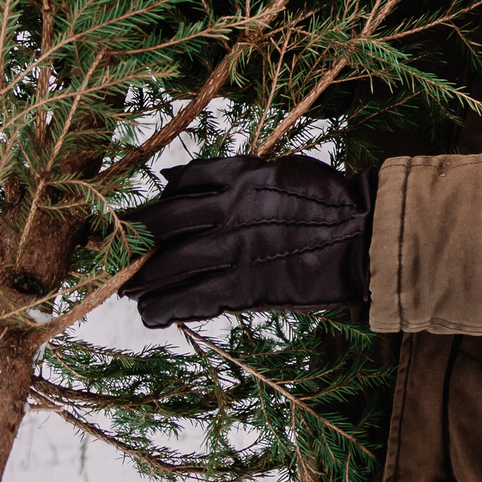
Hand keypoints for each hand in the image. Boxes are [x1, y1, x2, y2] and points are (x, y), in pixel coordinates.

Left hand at [120, 153, 375, 327]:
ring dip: (142, 283)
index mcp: (235, 180)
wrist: (362, 234)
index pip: (175, 192)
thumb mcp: (273, 167)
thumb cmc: (325, 197)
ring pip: (169, 268)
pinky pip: (193, 300)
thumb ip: (222, 171)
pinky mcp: (244, 287)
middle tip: (119, 260)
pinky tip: (152, 314)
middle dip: (135, 247)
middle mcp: (226, 213)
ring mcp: (232, 252)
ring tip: (130, 293)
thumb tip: (171, 177)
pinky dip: (167, 309)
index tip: (133, 221)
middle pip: (162, 230)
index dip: (148, 209)